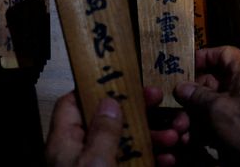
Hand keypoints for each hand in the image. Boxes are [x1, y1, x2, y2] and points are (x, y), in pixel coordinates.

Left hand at [45, 88, 188, 166]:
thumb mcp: (95, 162)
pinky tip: (170, 161)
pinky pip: (132, 166)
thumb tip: (109, 100)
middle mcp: (78, 154)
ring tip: (175, 136)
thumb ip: (103, 132)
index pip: (72, 104)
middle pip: (105, 121)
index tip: (122, 79)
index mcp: (64, 142)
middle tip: (160, 100)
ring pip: (124, 145)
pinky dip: (151, 161)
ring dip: (151, 138)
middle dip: (135, 112)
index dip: (94, 88)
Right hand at [173, 46, 239, 165]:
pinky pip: (218, 121)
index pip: (224, 54)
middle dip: (191, 95)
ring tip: (180, 129)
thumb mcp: (217, 109)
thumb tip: (180, 87)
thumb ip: (196, 95)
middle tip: (175, 104)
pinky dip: (204, 129)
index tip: (184, 66)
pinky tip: (190, 139)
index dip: (204, 56)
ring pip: (212, 105)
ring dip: (193, 116)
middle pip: (213, 82)